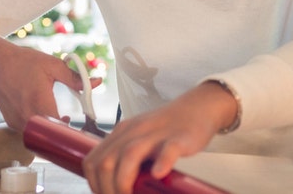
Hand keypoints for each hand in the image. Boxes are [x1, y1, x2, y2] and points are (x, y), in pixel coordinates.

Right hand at [0, 36, 101, 130]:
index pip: (60, 129)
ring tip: (60, 117)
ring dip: (50, 129)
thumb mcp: (53, 66)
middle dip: (63, 131)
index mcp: (40, 102)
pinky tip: (43, 114)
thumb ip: (76, 77)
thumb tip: (97, 82)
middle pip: (50, 135)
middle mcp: (26, 116)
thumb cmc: (24, 62)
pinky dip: (38, 126)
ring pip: (39, 135)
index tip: (82, 128)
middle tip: (72, 121)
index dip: (73, 131)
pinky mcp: (10, 123)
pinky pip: (28, 131)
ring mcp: (16, 122)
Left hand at [82, 82, 236, 193]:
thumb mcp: (138, 138)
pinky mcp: (179, 138)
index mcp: (121, 133)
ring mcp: (156, 134)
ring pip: (130, 155)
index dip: (94, 184)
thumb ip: (124, 157)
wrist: (198, 107)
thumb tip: (111, 185)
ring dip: (124, 182)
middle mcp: (134, 132)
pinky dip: (161, 163)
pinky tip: (158, 174)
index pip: (93, 161)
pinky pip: (168, 149)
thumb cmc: (168, 129)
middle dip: (107, 189)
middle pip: (107, 162)